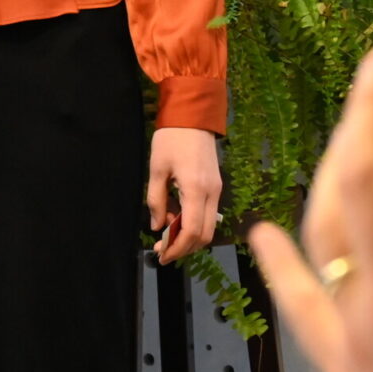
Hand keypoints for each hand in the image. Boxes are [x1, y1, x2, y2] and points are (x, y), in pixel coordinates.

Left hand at [148, 126, 223, 262]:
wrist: (194, 116)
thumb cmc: (172, 139)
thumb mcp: (157, 168)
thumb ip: (156, 199)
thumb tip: (155, 225)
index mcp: (196, 189)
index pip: (192, 231)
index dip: (177, 248)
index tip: (162, 255)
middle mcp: (212, 194)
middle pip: (204, 235)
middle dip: (184, 247)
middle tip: (162, 250)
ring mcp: (217, 190)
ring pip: (208, 226)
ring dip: (189, 237)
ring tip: (166, 235)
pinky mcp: (216, 186)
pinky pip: (208, 214)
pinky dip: (194, 224)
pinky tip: (176, 219)